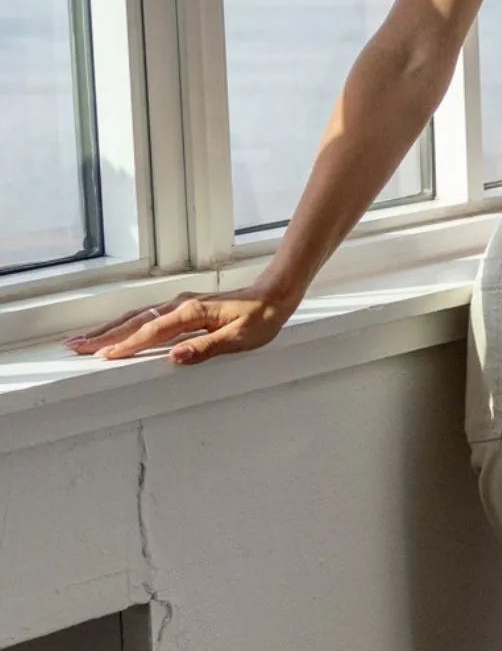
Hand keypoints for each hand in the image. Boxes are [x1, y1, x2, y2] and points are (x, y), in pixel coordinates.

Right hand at [64, 281, 300, 366]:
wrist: (276, 293)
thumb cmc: (262, 318)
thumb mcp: (239, 338)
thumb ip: (206, 348)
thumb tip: (174, 357)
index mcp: (193, 313)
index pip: (153, 331)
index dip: (128, 345)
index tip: (103, 356)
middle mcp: (182, 305)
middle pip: (137, 321)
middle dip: (106, 334)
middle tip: (76, 347)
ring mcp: (183, 303)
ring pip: (140, 315)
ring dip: (112, 327)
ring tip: (86, 339)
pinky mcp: (187, 306)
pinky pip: (150, 314)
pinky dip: (130, 322)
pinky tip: (120, 328)